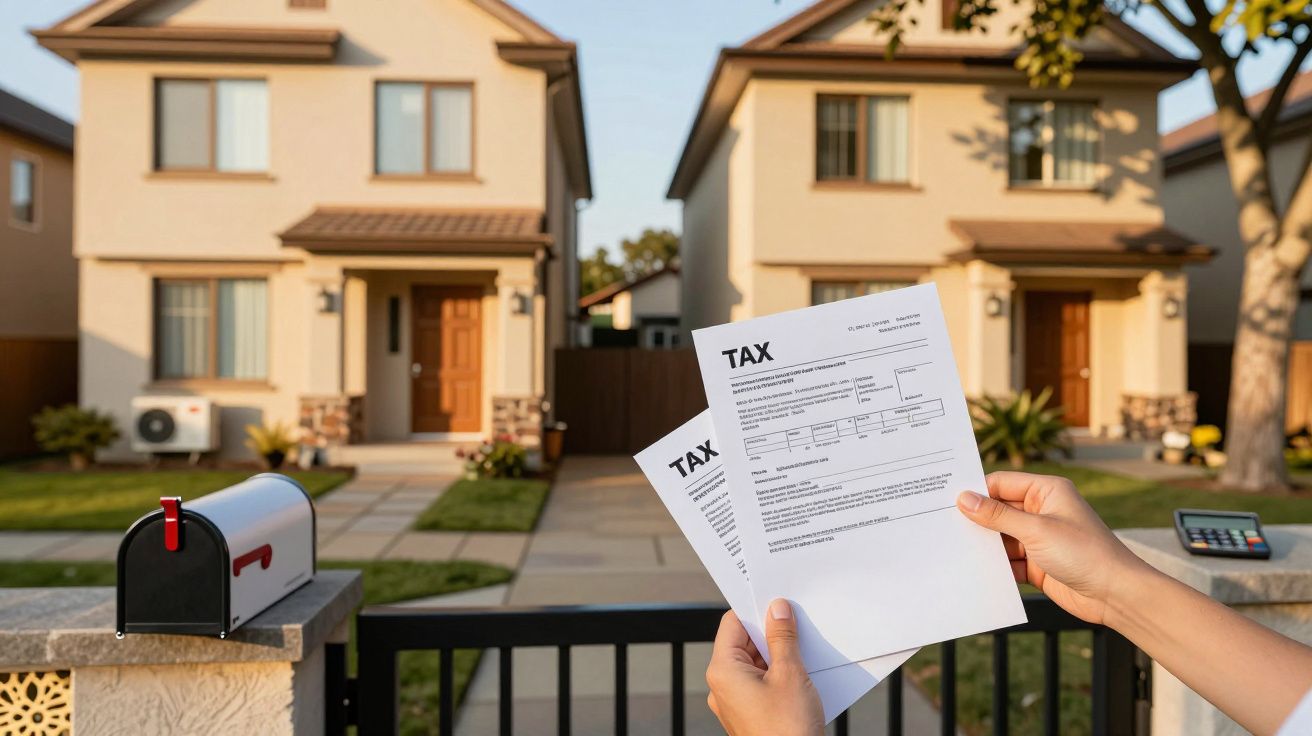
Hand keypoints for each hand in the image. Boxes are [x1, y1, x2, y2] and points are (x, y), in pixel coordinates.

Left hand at [706, 599, 823, 735]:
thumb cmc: (788, 729)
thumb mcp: (790, 674)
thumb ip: (782, 638)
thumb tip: (777, 609)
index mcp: (723, 670)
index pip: (732, 623)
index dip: (755, 610)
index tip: (777, 603)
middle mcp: (721, 686)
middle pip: (744, 643)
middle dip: (770, 634)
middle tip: (797, 625)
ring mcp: (733, 703)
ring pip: (754, 665)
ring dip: (777, 656)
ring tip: (803, 652)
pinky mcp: (748, 715)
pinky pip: (760, 685)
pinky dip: (778, 676)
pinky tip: (801, 675)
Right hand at [956, 471, 1150, 624]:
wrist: (1116, 595)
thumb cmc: (1085, 553)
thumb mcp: (1036, 530)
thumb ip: (998, 515)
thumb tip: (965, 499)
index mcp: (1046, 491)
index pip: (1001, 483)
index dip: (976, 491)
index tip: (946, 501)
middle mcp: (1042, 511)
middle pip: (998, 511)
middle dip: (977, 520)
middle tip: (944, 525)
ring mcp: (1039, 539)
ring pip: (1001, 538)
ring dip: (985, 546)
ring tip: (954, 550)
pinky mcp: (1038, 563)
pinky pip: (1008, 561)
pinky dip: (995, 566)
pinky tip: (975, 571)